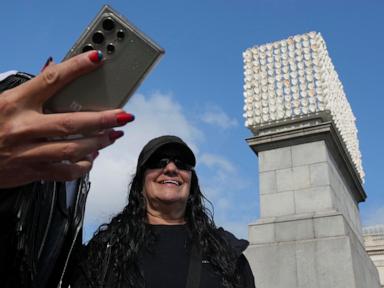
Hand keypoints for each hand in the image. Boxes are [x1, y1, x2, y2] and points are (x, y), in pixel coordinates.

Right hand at [0, 51, 134, 187]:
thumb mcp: (3, 101)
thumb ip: (31, 90)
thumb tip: (53, 68)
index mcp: (14, 104)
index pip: (50, 80)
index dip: (75, 68)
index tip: (95, 60)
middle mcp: (22, 128)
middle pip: (71, 122)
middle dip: (103, 119)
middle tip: (123, 115)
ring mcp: (28, 152)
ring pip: (73, 149)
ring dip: (99, 142)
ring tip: (113, 135)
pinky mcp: (32, 171)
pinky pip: (64, 172)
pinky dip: (82, 166)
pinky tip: (91, 158)